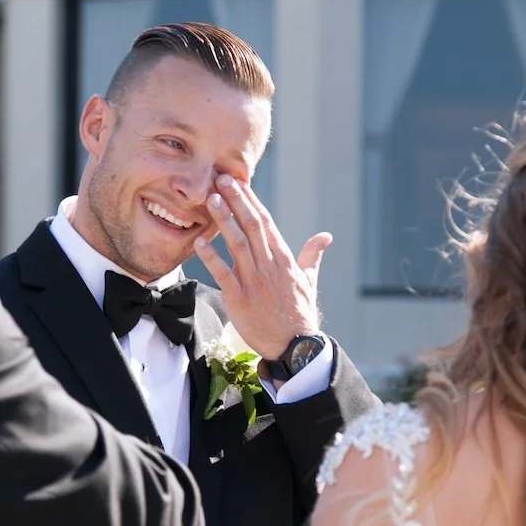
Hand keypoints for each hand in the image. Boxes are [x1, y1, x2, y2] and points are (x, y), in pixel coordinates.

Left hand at [193, 175, 331, 360]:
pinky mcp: (239, 298)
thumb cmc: (300, 313)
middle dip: (236, 200)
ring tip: (211, 199)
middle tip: (221, 180)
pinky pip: (223, 272)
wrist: (294, 345)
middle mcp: (269, 265)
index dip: (251, 201)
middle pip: (251, 225)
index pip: (266, 222)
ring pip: (237, 243)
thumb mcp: (309, 280)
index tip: (239, 183)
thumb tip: (325, 236)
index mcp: (284, 259)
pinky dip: (211, 256)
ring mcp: (254, 281)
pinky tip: (200, 241)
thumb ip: (312, 255)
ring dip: (224, 220)